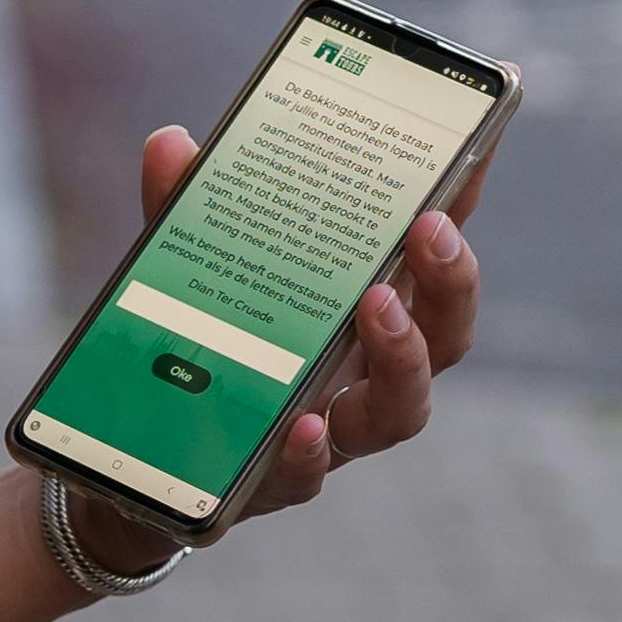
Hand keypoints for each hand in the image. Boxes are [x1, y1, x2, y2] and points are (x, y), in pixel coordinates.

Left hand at [133, 120, 484, 533]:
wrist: (146, 453)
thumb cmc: (204, 342)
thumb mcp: (192, 265)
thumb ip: (184, 208)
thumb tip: (170, 143)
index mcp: (359, 302)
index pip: (428, 248)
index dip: (460, 198)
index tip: (475, 145)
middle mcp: (365, 365)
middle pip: (446, 330)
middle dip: (452, 279)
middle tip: (431, 230)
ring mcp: (333, 426)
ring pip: (403, 409)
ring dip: (404, 358)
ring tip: (377, 310)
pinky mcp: (282, 477)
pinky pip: (311, 474)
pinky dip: (310, 452)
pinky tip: (302, 426)